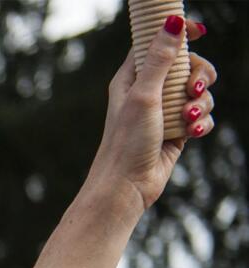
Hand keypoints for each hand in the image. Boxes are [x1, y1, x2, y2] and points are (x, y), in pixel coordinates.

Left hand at [89, 17, 215, 211]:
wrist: (127, 186)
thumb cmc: (127, 142)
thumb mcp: (143, 95)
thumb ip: (160, 60)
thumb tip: (173, 22)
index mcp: (131, 78)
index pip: (155, 43)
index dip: (176, 33)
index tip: (198, 30)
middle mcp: (147, 92)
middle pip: (187, 65)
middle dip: (199, 74)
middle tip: (195, 88)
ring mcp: (164, 111)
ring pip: (199, 92)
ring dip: (201, 103)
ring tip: (189, 118)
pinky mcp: (177, 130)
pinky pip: (201, 116)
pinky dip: (201, 123)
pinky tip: (191, 134)